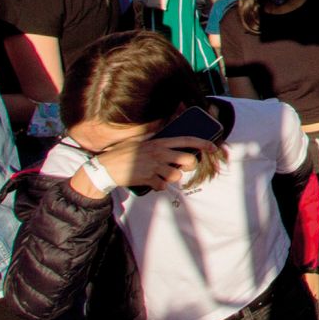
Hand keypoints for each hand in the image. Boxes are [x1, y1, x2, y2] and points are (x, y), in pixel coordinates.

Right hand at [95, 134, 221, 192]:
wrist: (105, 167)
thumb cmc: (123, 153)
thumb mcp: (140, 141)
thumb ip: (156, 138)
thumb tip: (169, 134)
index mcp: (159, 142)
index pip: (186, 140)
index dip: (202, 144)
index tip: (213, 147)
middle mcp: (159, 153)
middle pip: (187, 160)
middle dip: (189, 166)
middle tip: (181, 167)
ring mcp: (154, 167)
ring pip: (176, 175)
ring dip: (171, 177)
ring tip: (161, 174)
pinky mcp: (148, 179)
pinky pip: (162, 186)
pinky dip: (159, 186)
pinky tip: (151, 181)